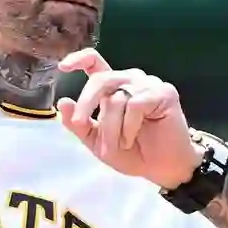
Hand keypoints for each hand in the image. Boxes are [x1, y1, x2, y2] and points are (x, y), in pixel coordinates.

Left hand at [57, 48, 202, 188]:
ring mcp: (147, 84)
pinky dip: (129, 126)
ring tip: (120, 143)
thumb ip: (79, 124)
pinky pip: (135, 104)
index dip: (78, 59)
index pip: (94, 62)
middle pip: (100, 80)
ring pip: (116, 97)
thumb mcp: (97, 142)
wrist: (161, 168)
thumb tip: (63, 102)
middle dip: (86, 103)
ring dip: (112, 127)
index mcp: (112, 87)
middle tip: (80, 124)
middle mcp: (129, 80)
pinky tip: (132, 137)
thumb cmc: (131, 152)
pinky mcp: (164, 92)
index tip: (63, 67)